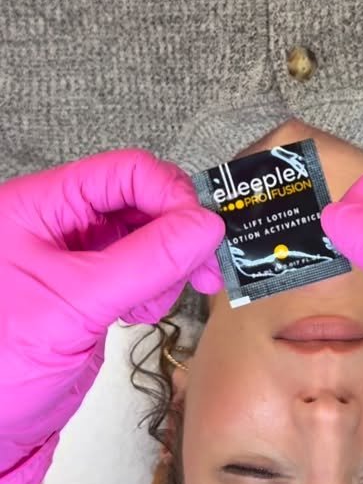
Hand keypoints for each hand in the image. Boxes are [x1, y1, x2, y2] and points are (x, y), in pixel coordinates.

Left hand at [0, 150, 223, 483]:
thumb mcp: (76, 307)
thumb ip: (145, 262)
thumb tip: (204, 227)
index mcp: (37, 207)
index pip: (121, 173)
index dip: (169, 195)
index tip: (202, 230)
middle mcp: (53, 225)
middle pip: (137, 201)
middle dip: (175, 232)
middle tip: (205, 267)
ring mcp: (71, 260)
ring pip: (143, 237)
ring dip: (167, 264)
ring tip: (159, 301)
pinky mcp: (87, 294)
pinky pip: (137, 272)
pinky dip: (154, 287)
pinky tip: (146, 310)